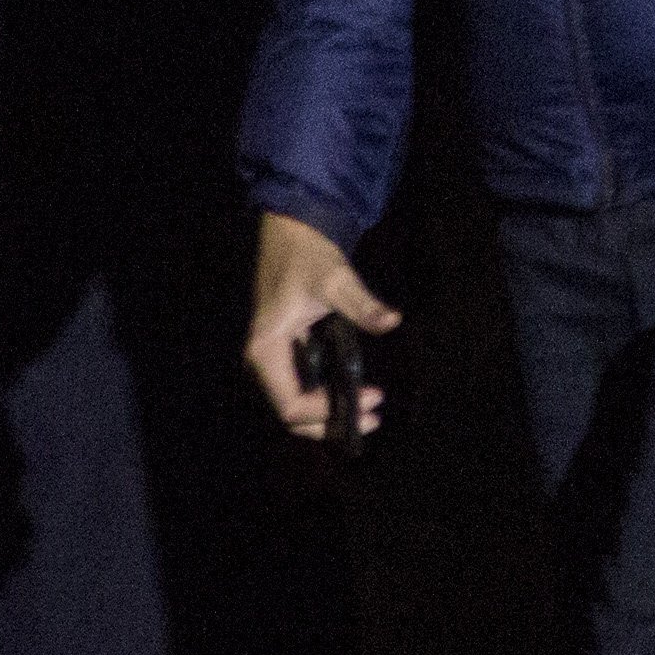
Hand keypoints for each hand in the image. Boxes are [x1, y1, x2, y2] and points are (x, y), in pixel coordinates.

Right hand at [245, 211, 399, 441]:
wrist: (291, 230)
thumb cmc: (306, 255)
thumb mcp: (335, 279)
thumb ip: (362, 305)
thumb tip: (391, 322)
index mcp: (265, 349)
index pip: (290, 405)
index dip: (327, 413)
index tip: (371, 396)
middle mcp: (262, 361)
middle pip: (289, 416)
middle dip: (329, 424)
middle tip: (374, 418)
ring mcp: (271, 359)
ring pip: (292, 407)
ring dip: (327, 418)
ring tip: (368, 411)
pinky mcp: (283, 353)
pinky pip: (298, 390)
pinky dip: (324, 402)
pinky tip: (353, 395)